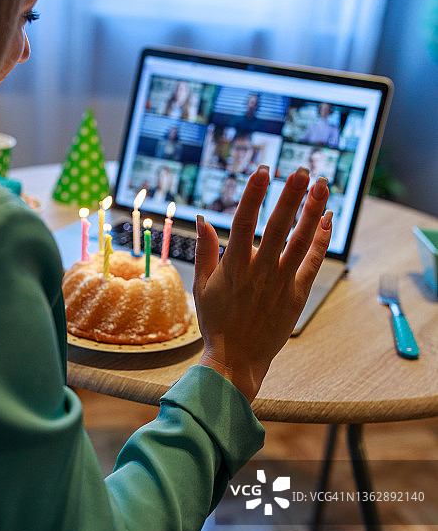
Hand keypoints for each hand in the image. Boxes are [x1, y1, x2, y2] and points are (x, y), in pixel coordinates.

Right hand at [193, 165, 331, 402]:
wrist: (236, 359)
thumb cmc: (216, 322)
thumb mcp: (202, 286)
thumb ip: (205, 251)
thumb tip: (204, 219)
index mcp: (233, 266)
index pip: (243, 221)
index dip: (254, 194)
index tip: (263, 171)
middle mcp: (259, 271)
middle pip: (277, 226)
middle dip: (290, 196)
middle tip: (301, 170)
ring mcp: (280, 283)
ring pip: (300, 241)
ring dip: (312, 211)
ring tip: (322, 186)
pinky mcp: (297, 295)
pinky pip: (312, 263)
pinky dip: (321, 240)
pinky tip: (327, 219)